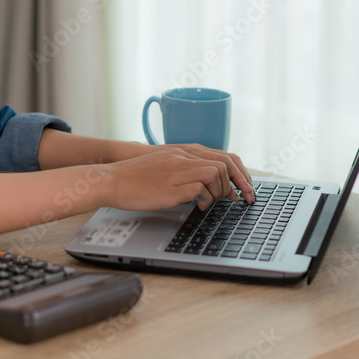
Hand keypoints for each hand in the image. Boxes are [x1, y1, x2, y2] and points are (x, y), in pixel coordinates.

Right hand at [103, 144, 254, 210]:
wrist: (112, 179)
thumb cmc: (135, 177)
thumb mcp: (164, 165)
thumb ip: (185, 168)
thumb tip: (207, 184)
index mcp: (183, 151)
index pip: (224, 155)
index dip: (241, 173)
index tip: (247, 188)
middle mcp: (183, 157)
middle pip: (225, 164)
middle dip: (240, 183)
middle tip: (242, 199)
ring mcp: (178, 170)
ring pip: (216, 174)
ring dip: (221, 191)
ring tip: (212, 202)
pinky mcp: (171, 186)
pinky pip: (200, 189)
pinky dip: (206, 199)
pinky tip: (199, 206)